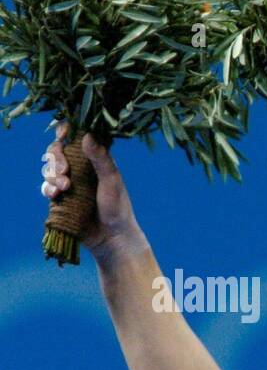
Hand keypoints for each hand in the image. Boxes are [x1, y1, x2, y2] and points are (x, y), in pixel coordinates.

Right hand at [40, 123, 145, 261]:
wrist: (112, 237)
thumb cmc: (118, 207)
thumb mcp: (112, 181)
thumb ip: (101, 159)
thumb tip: (87, 135)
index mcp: (94, 160)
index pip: (76, 138)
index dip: (65, 132)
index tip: (63, 135)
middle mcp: (80, 168)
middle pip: (56, 151)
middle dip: (55, 157)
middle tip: (65, 170)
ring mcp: (69, 183)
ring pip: (48, 168)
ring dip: (52, 174)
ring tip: (65, 187)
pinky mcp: (61, 198)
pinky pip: (47, 187)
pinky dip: (48, 188)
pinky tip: (56, 194)